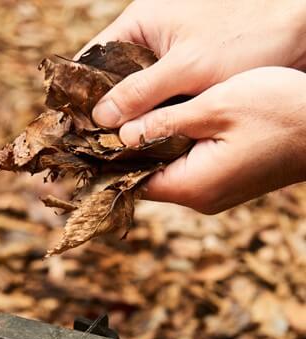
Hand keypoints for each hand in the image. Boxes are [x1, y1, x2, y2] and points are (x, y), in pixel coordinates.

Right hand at [79, 0, 305, 127]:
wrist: (302, 33)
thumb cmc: (246, 38)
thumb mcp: (187, 68)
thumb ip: (140, 93)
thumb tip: (101, 119)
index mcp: (139, 24)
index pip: (92, 58)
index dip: (80, 92)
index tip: (74, 126)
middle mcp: (148, 39)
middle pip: (111, 79)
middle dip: (106, 110)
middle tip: (98, 145)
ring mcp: (167, 57)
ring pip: (135, 93)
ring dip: (130, 117)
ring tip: (119, 148)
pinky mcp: (185, 73)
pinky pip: (158, 99)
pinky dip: (153, 118)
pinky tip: (148, 140)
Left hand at [118, 67, 305, 213]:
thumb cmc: (281, 112)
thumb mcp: (215, 107)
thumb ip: (163, 123)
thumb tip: (119, 136)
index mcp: (193, 186)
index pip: (131, 182)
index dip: (108, 160)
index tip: (88, 138)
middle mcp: (201, 198)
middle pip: (147, 178)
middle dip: (126, 151)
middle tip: (107, 120)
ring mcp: (215, 192)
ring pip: (166, 170)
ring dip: (150, 146)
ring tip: (131, 117)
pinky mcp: (226, 180)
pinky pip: (187, 166)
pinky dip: (172, 147)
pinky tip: (166, 123)